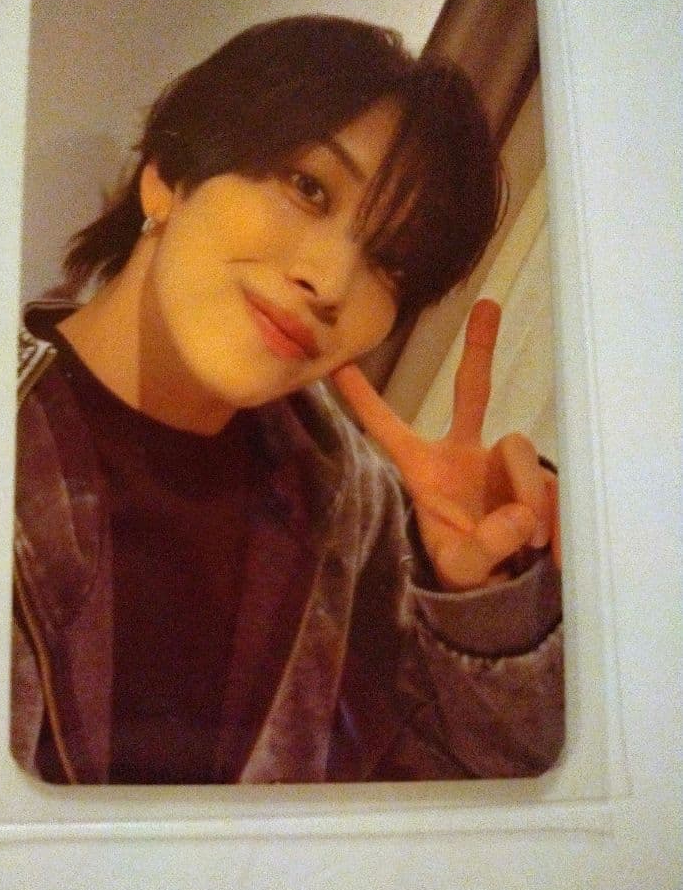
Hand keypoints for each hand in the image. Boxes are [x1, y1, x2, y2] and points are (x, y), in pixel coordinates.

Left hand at [331, 299, 559, 589]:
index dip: (365, 400)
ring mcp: (501, 461)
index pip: (389, 429)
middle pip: (471, 391)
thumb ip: (484, 547)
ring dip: (528, 492)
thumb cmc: (465, 571)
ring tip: (529, 541)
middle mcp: (464, 454)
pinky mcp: (537, 475)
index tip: (337, 364)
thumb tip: (519, 515)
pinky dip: (553, 515)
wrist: (503, 586)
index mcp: (426, 470)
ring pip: (519, 448)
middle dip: (479, 348)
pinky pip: (551, 481)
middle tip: (487, 303)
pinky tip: (550, 549)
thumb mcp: (462, 569)